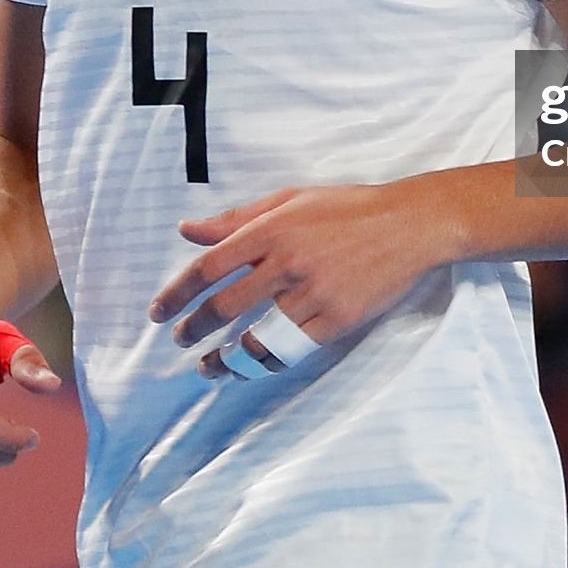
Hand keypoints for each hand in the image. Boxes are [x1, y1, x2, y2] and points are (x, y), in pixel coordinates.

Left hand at [149, 182, 437, 377]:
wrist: (409, 224)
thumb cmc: (345, 208)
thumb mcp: (289, 199)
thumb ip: (235, 218)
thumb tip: (187, 230)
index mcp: (272, 229)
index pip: (210, 267)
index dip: (178, 292)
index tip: (159, 310)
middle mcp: (288, 263)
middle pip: (226, 305)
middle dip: (194, 327)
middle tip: (179, 339)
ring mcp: (314, 295)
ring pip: (256, 337)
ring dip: (224, 357)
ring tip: (208, 367)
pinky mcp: (338, 320)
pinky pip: (292, 351)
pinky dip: (265, 364)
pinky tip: (250, 368)